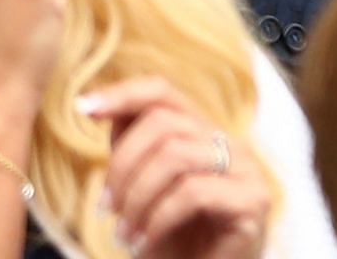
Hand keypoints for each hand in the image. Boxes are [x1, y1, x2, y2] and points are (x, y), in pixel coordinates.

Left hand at [81, 77, 269, 258]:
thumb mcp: (144, 190)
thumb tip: (100, 108)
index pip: (164, 92)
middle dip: (122, 166)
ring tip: (124, 234)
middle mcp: (230, 142)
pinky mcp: (253, 200)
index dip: (124, 94)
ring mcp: (246, 170)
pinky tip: (145, 244)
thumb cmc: (175, 241)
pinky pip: (193, 193)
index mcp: (204, 134)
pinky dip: (158, 220)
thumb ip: (133, 149)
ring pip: (176, 156)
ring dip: (137, 198)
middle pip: (165, 123)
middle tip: (106, 209)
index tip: (83, 108)